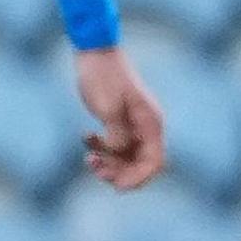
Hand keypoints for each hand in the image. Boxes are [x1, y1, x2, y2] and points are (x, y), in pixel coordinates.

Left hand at [72, 44, 167, 191]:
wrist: (94, 53)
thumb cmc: (103, 77)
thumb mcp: (108, 108)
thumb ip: (116, 134)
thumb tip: (119, 153)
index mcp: (151, 123)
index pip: (154, 162)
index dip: (139, 179)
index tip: (117, 187)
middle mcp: (146, 126)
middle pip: (140, 164)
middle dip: (119, 172)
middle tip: (95, 169)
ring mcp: (134, 124)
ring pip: (126, 157)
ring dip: (109, 162)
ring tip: (88, 158)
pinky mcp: (119, 121)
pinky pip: (115, 145)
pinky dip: (101, 148)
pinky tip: (86, 137)